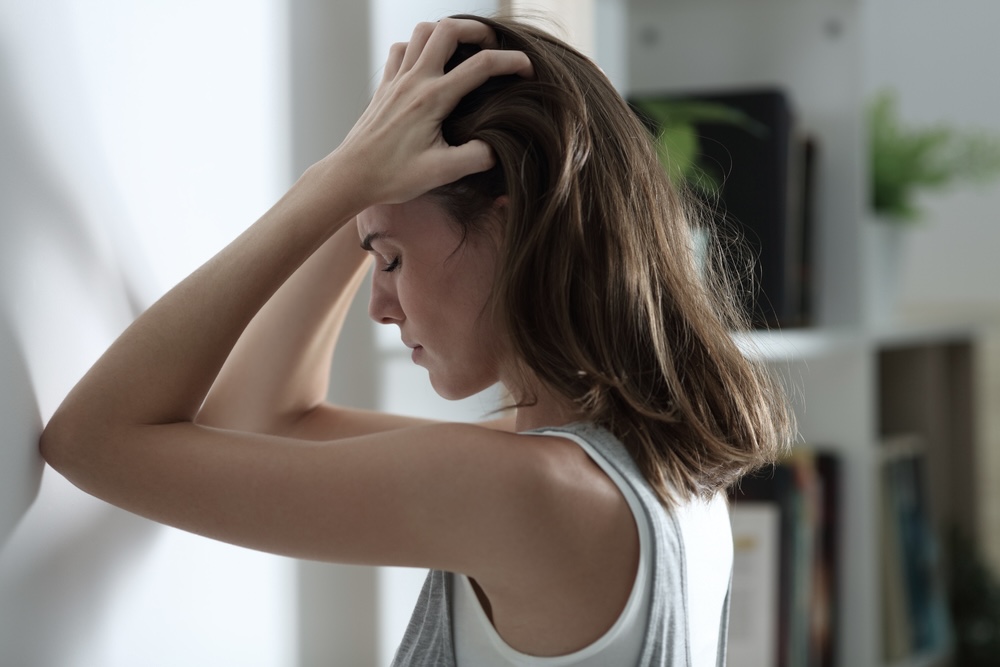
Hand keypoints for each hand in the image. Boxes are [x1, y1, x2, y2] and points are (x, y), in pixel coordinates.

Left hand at [328, 18, 532, 207]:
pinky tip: (428, 63)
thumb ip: (476, 157)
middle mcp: (414, 81)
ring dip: (446, 32)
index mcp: (432, 98)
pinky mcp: (385, 86)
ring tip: (464, 48)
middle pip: (447, 29)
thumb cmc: (393, 176)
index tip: (528, 70)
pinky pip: (400, 49)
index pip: (481, 66)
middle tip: (494, 46)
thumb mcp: (442, 172)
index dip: (511, 62)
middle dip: (477, 30)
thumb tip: (497, 147)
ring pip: (421, 32)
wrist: (351, 176)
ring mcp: (396, 80)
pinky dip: (417, 46)